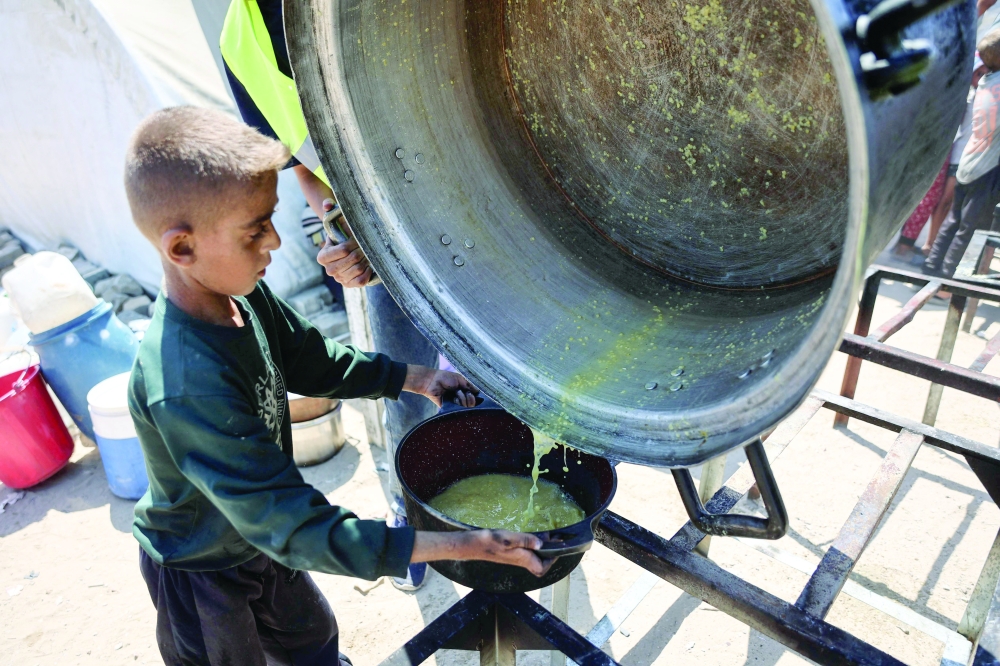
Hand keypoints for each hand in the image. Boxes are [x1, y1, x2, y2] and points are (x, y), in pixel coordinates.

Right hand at [315, 199, 372, 287]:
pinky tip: (368, 265)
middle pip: (352, 259)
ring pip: (358, 269)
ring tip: (367, 253)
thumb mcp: (335, 221)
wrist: (349, 250)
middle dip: (362, 250)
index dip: (354, 243)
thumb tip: (327, 204)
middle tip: (366, 245)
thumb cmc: (342, 234)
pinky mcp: (349, 285)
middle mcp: (329, 270)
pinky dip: (367, 272)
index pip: (343, 250)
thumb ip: (330, 209)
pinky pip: (361, 281)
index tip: (358, 238)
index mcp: (322, 256)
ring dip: (366, 260)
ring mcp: (339, 279)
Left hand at [403, 365, 478, 407]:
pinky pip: (457, 410)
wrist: (432, 381)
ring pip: (465, 406)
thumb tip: (478, 392)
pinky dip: (457, 403)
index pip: (474, 396)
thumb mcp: (460, 379)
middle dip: (469, 397)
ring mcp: (455, 403)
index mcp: (463, 389)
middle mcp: (460, 397)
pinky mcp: (449, 408)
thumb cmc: (445, 378)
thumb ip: (470, 385)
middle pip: (471, 403)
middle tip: (463, 392)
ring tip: (455, 393)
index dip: (475, 396)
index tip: (472, 393)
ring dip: (461, 398)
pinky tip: (453, 399)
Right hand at [410, 530, 552, 576]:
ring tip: (544, 535)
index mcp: (521, 558)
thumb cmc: (488, 541)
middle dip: (548, 554)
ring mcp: (512, 557)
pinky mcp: (507, 553)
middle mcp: (518, 560)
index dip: (552, 559)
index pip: (542, 567)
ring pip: (531, 557)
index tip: (557, 545)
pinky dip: (530, 545)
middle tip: (553, 539)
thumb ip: (525, 540)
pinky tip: (528, 535)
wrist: (469, 544)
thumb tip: (541, 544)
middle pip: (538, 563)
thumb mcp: (508, 537)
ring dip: (539, 548)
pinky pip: (524, 552)